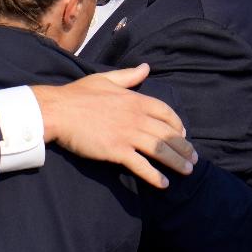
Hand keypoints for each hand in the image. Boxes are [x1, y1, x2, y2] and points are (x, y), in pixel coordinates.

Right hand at [32, 65, 196, 188]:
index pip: (166, 113)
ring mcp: (128, 134)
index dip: (177, 124)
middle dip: (184, 147)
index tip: (183, 134)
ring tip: (187, 171)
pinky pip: (141, 165)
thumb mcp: (105, 79)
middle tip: (193, 159)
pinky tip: (164, 184)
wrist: (58, 111)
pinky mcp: (117, 150)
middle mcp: (136, 117)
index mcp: (136, 100)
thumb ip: (128, 76)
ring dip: (176, 162)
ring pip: (160, 150)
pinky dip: (154, 176)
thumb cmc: (78, 94)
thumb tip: (146, 67)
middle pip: (168, 134)